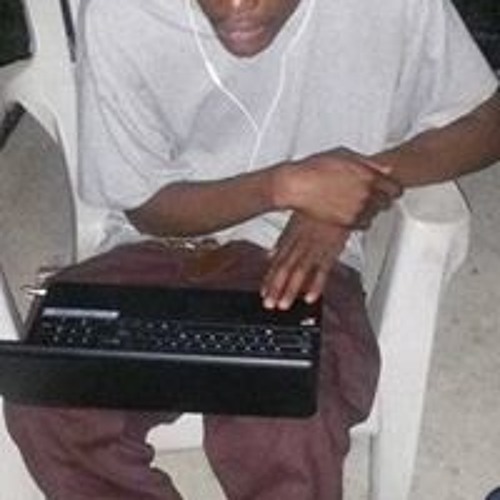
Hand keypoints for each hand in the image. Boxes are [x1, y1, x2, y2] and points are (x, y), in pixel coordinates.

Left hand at [260, 213, 348, 309]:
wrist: (336, 197)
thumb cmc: (316, 208)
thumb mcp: (295, 222)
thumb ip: (282, 242)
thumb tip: (269, 255)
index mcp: (292, 239)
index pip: (278, 263)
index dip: (270, 279)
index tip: (263, 293)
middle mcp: (301, 245)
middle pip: (285, 270)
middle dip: (276, 288)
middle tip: (269, 304)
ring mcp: (315, 249)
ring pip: (300, 272)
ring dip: (291, 290)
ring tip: (284, 305)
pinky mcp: (331, 251)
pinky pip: (322, 271)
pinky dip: (316, 285)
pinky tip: (310, 298)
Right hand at [279, 148, 401, 227]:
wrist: (295, 185)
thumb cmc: (315, 168)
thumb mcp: (344, 155)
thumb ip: (368, 163)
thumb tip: (385, 169)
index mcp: (368, 175)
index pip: (395, 188)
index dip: (392, 189)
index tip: (387, 189)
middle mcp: (366, 193)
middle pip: (388, 203)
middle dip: (382, 199)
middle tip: (370, 196)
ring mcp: (357, 209)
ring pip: (376, 214)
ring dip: (370, 210)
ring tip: (356, 203)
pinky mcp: (347, 222)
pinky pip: (364, 225)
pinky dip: (361, 220)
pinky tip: (351, 212)